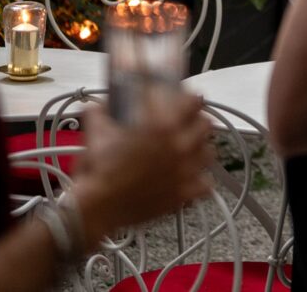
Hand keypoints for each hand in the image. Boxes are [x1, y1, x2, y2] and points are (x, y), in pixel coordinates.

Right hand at [69, 93, 213, 239]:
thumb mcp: (97, 131)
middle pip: (205, 126)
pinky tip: (192, 178)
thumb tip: (101, 104)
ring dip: (201, 149)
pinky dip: (201, 181)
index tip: (188, 100)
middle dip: (198, 123)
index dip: (190, 100)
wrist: (98, 206)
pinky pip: (206, 185)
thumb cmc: (99, 170)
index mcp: (163, 126)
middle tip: (189, 125)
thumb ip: (102, 112)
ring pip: (209, 153)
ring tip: (191, 150)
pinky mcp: (183, 194)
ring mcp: (185, 171)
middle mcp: (180, 146)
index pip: (193, 102)